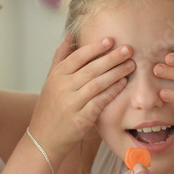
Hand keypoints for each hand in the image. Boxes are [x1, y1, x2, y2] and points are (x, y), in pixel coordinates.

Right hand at [28, 34, 132, 156]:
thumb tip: (69, 34)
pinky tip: (123, 83)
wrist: (43, 138)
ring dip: (116, 73)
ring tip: (130, 65)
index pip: (77, 57)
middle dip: (112, 58)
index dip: (95, 47)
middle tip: (128, 49)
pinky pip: (100, 101)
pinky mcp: (81, 119)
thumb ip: (60, 57)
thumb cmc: (50, 107)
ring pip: (98, 84)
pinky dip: (112, 91)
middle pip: (91, 69)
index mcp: (56, 76)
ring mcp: (72, 104)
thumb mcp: (50, 80)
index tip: (110, 39)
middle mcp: (63, 87)